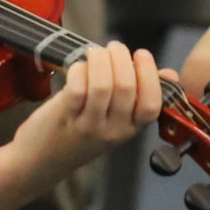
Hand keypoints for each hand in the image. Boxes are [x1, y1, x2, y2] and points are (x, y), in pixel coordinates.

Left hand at [17, 41, 169, 175]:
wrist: (40, 161)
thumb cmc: (79, 134)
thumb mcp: (116, 120)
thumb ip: (140, 97)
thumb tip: (169, 74)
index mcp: (131, 129)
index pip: (152, 104)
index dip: (149, 74)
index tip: (140, 54)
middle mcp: (113, 131)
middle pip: (126, 87)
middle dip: (120, 57)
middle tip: (113, 48)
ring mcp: (89, 126)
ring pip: (102, 85)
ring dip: (99, 59)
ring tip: (95, 53)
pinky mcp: (65, 117)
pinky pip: (77, 87)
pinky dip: (79, 69)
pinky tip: (78, 67)